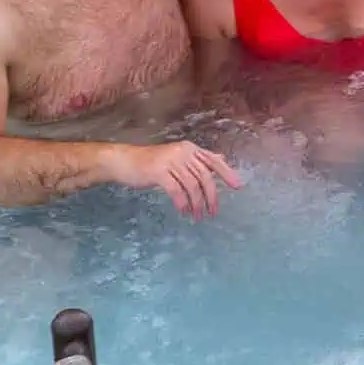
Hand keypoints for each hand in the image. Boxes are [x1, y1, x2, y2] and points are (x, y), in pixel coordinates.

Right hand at [114, 141, 241, 217]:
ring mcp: (171, 161)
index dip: (227, 173)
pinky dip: (182, 203)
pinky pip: (176, 190)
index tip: (237, 186)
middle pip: (205, 176)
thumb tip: (220, 159)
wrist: (126, 161)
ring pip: (192, 185)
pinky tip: (183, 211)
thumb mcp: (178, 158)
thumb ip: (198, 159)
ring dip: (197, 204)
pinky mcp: (159, 172)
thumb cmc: (152, 162)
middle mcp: (183, 152)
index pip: (213, 160)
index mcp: (190, 148)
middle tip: (213, 212)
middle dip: (212, 196)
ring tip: (198, 216)